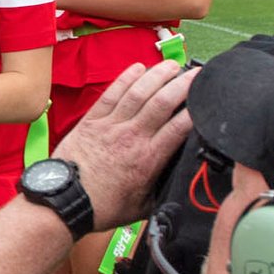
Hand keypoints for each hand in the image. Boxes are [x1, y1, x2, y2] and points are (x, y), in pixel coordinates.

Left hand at [50, 60, 198, 225]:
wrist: (63, 201)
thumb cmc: (101, 207)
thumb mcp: (143, 207)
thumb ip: (163, 191)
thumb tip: (181, 185)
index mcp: (147, 159)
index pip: (178, 128)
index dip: (196, 110)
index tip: (209, 99)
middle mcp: (131, 137)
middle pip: (162, 102)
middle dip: (183, 84)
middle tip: (197, 74)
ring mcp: (110, 126)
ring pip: (138, 92)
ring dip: (157, 75)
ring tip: (172, 65)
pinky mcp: (91, 121)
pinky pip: (111, 94)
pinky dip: (126, 78)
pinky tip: (138, 68)